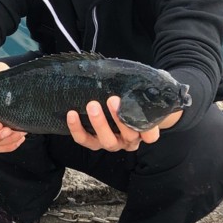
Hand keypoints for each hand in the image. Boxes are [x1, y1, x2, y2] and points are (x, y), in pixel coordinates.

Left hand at [66, 97, 181, 151]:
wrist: (118, 103)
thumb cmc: (133, 99)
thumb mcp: (142, 94)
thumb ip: (144, 91)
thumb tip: (144, 80)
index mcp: (144, 131)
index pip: (151, 136)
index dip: (149, 130)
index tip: (145, 115)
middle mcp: (129, 140)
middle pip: (128, 136)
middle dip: (120, 119)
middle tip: (112, 99)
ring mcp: (111, 143)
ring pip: (106, 140)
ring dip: (99, 123)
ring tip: (92, 105)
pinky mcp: (94, 142)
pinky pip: (84, 139)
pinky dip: (77, 128)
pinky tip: (72, 114)